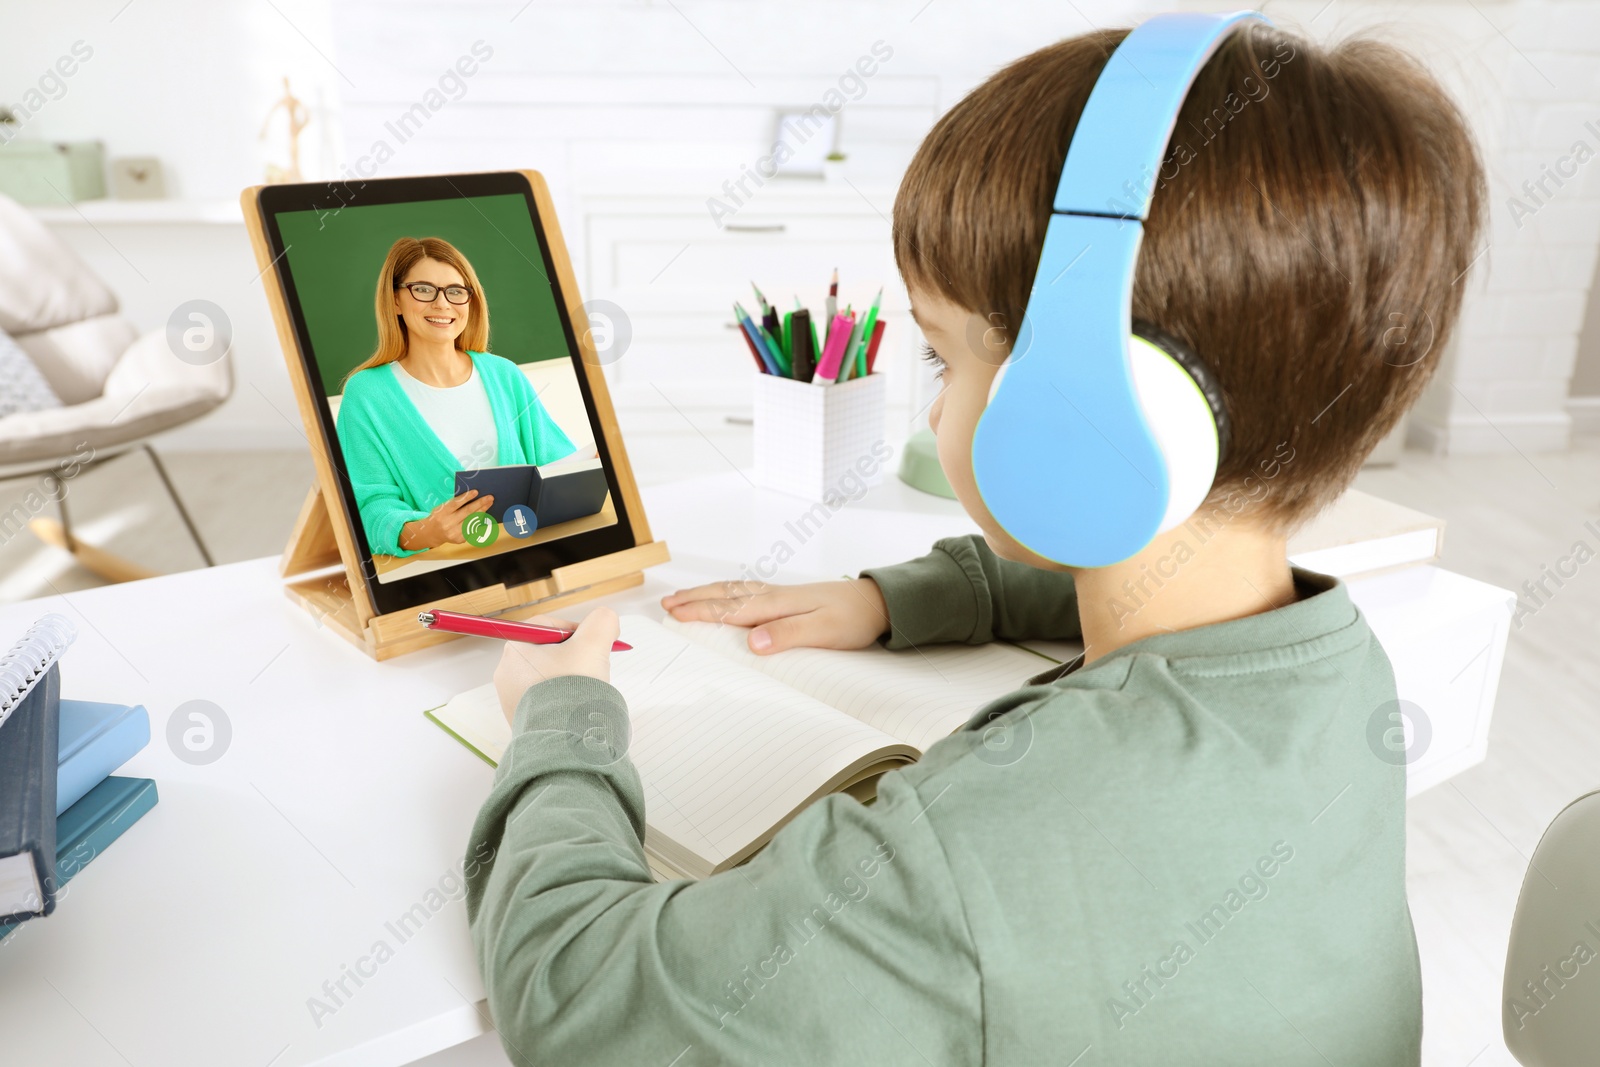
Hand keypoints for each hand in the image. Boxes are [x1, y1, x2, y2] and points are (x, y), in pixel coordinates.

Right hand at [400, 489, 494, 550]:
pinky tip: (484, 514)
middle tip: (490, 498)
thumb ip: (454, 503)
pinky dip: (479, 521)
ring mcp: (454, 533)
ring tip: (489, 504)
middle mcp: (448, 524)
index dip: (466, 497)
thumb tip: (472, 496)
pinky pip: (473, 529)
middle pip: (467, 512)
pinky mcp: (460, 539)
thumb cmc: (440, 516)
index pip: (455, 504)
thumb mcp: (441, 507)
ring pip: (472, 521)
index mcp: (442, 513)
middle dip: (480, 504)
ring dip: (482, 512)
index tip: (476, 491)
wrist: (432, 533)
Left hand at [494, 608, 619, 723]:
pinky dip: (563, 699)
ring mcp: (511, 697)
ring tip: (584, 691)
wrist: (562, 741)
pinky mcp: (521, 718)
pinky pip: (546, 698)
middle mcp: (507, 672)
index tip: (595, 644)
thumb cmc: (571, 691)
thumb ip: (603, 622)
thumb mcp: (593, 645)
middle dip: (576, 657)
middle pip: (551, 651)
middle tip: (592, 668)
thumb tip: (607, 620)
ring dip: (571, 678)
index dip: (578, 631)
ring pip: (550, 675)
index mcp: (516, 648)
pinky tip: (575, 708)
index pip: (551, 626)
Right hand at [660, 578, 888, 654]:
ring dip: (705, 595)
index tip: (673, 615)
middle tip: (666, 605)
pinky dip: (724, 595)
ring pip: (732, 593)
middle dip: (693, 600)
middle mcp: (772, 596)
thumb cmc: (852, 618)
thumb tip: (752, 642)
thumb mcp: (823, 631)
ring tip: (682, 598)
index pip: (729, 609)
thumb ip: (788, 635)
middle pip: (724, 596)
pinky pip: (744, 595)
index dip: (700, 612)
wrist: (875, 603)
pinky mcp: (786, 600)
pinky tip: (722, 598)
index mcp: (776, 605)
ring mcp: (778, 596)